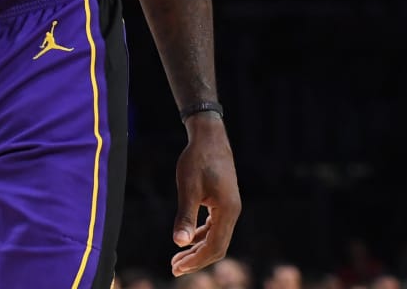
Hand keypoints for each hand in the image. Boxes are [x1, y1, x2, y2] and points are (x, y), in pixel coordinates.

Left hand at [170, 116, 240, 275]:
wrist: (209, 137)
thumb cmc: (197, 159)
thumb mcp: (188, 187)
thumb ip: (185, 216)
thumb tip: (179, 242)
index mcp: (228, 212)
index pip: (214, 247)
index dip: (196, 261)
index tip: (177, 268)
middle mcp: (232, 212)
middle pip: (217, 247)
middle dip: (196, 260)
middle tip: (174, 269)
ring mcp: (229, 208)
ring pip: (215, 237)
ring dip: (197, 249)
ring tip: (177, 259)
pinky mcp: (223, 202)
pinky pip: (214, 227)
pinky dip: (201, 236)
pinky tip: (188, 239)